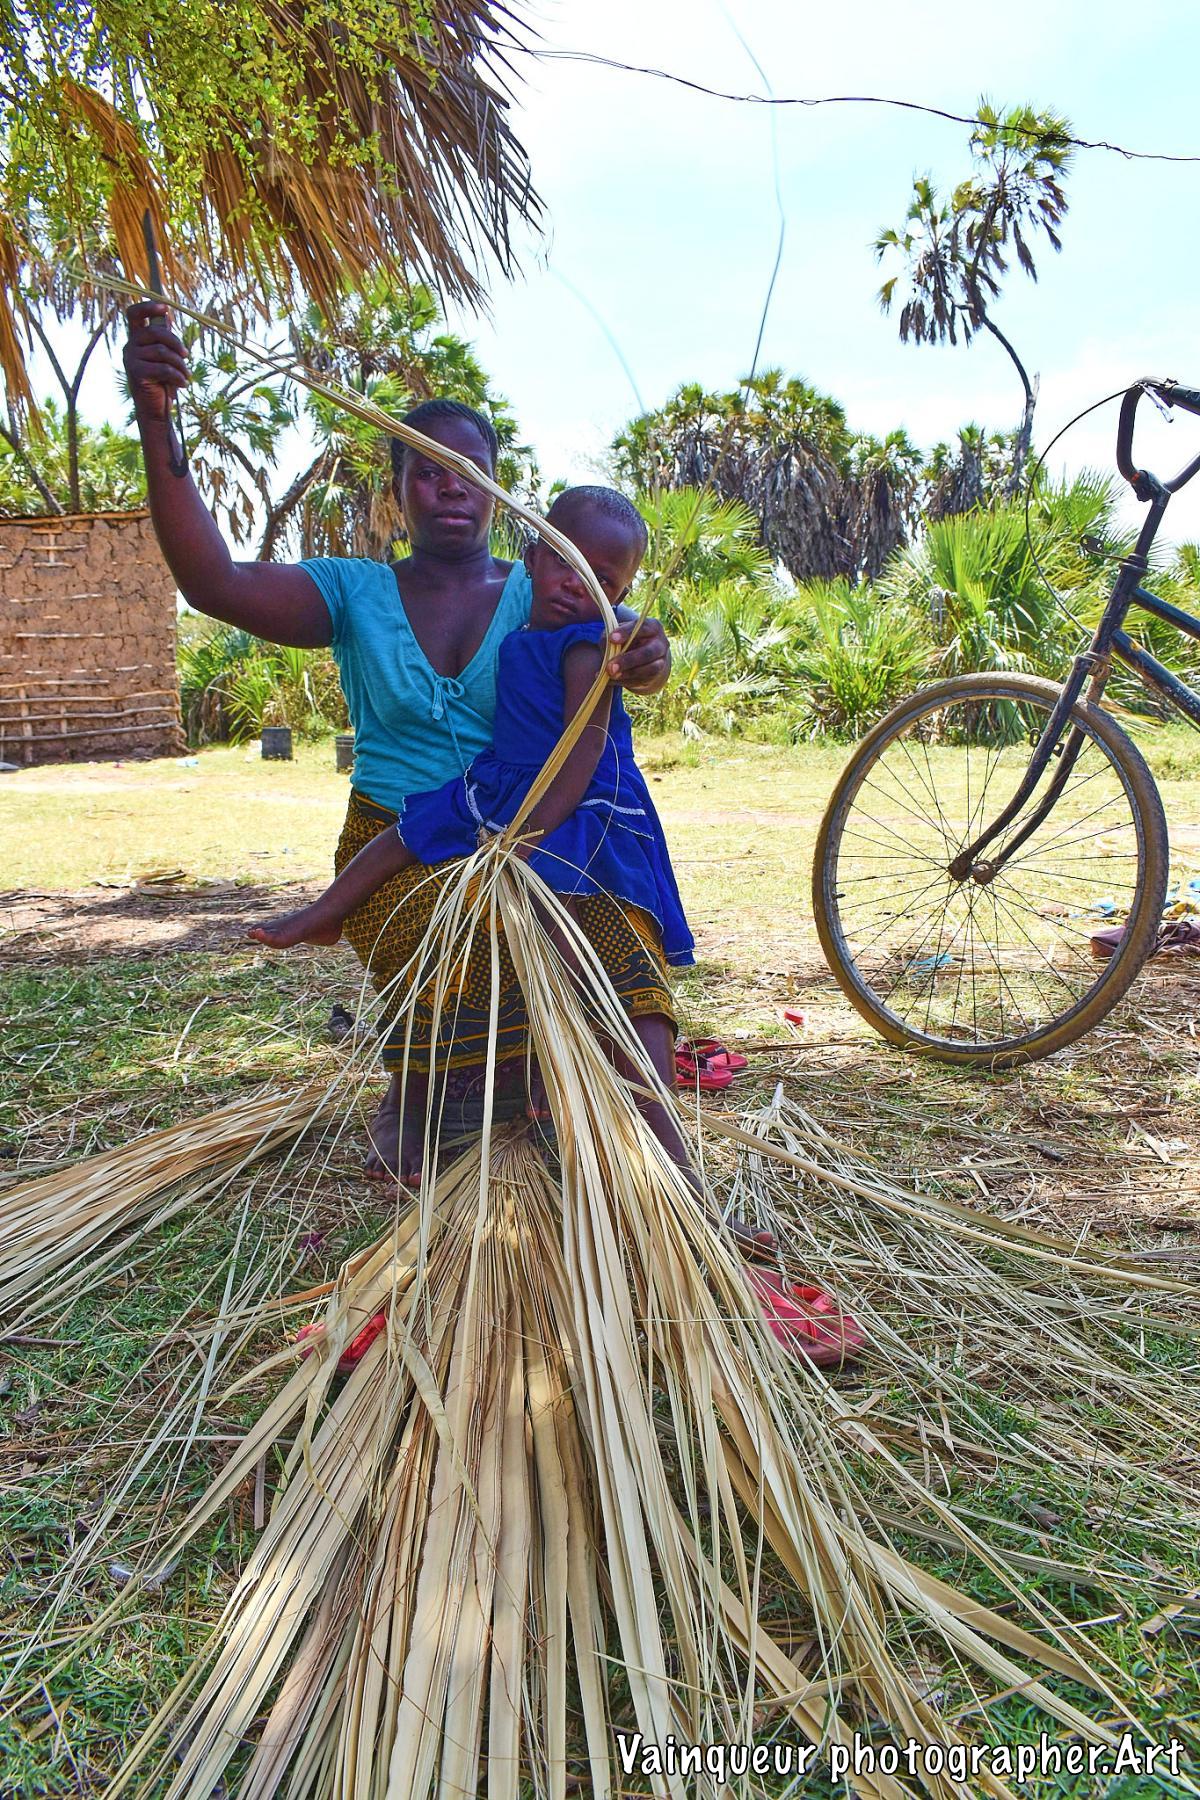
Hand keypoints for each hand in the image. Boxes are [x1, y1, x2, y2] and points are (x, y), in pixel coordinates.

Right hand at [123, 301, 188, 422]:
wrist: (154, 410)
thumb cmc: (162, 382)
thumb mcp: (165, 358)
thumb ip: (164, 339)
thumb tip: (167, 316)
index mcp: (136, 338)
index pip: (134, 314)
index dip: (148, 306)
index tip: (166, 307)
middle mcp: (130, 346)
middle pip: (155, 331)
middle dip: (176, 342)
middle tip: (186, 355)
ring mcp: (131, 359)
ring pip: (162, 352)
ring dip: (180, 364)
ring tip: (186, 375)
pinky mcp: (136, 373)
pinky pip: (163, 368)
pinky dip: (177, 376)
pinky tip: (183, 384)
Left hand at [607, 615, 670, 694]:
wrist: (641, 658)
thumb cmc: (627, 640)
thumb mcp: (618, 634)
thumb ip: (610, 637)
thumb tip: (607, 646)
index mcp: (653, 627)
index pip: (642, 628)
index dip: (626, 633)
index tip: (611, 638)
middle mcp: (661, 644)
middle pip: (648, 652)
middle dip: (628, 660)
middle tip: (610, 667)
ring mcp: (661, 661)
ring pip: (648, 669)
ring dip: (628, 673)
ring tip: (610, 675)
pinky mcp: (655, 676)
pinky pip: (642, 680)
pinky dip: (624, 681)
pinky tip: (611, 680)